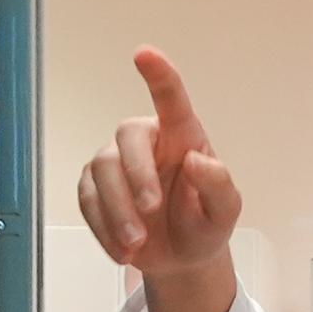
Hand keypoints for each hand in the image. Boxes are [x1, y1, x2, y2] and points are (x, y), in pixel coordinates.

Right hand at [76, 47, 245, 311]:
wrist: (181, 257)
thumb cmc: (205, 223)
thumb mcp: (225, 211)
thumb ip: (218, 185)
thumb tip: (196, 160)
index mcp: (182, 136)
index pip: (171, 100)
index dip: (158, 76)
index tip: (144, 53)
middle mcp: (146, 141)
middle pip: (126, 139)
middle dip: (136, 174)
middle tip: (151, 209)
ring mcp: (114, 161)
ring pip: (102, 170)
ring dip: (118, 211)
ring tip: (136, 245)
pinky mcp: (93, 186)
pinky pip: (87, 200)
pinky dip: (104, 228)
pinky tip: (122, 251)